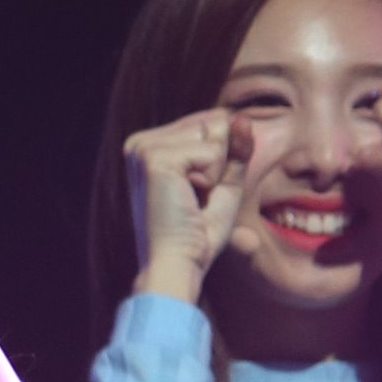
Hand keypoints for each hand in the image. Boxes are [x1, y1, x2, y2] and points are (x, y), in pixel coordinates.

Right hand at [124, 109, 254, 298]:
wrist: (177, 265)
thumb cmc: (198, 234)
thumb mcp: (225, 185)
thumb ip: (236, 149)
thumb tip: (240, 116)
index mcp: (150, 145)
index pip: (210, 122)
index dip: (222, 159)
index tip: (196, 194)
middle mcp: (141, 141)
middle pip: (214, 122)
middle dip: (220, 163)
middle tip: (194, 200)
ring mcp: (144, 147)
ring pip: (214, 134)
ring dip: (215, 173)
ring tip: (190, 201)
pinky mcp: (154, 157)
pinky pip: (211, 151)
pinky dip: (212, 179)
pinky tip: (188, 200)